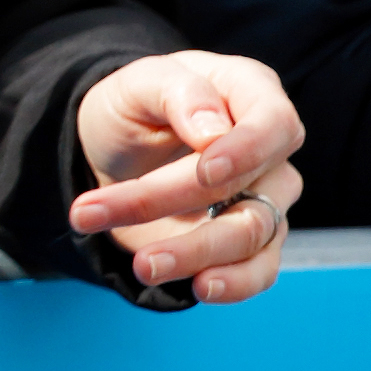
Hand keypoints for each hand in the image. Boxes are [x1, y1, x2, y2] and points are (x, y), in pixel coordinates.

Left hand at [71, 51, 304, 304]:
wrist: (114, 151)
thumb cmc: (133, 106)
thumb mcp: (137, 83)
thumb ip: (177, 93)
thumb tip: (214, 133)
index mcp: (249, 92)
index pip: (273, 123)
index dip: (246, 150)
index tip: (205, 171)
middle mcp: (269, 149)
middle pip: (247, 184)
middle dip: (169, 199)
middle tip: (96, 211)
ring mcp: (265, 198)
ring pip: (250, 234)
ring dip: (192, 253)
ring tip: (142, 264)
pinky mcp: (252, 243)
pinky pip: (260, 270)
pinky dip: (232, 284)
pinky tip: (196, 287)